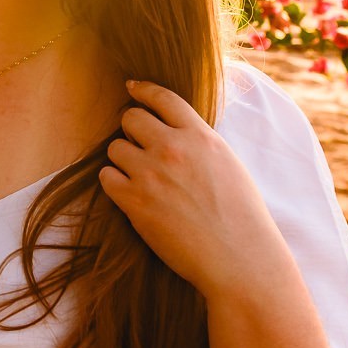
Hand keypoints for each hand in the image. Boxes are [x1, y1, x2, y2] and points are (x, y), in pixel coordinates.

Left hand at [99, 79, 295, 300]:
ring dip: (123, 160)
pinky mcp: (135, 201)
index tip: (132, 88)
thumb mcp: (228, 164)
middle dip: (133, 131)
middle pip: (131, 118)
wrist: (240, 259)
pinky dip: (114, 184)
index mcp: (201, 136)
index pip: (163, 97)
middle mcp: (173, 148)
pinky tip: (129, 193)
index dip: (143, 90)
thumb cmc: (241, 217)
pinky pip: (107, 177)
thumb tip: (175, 132)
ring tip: (140, 178)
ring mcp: (151, 174)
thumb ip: (199, 143)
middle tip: (140, 148)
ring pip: (115, 148)